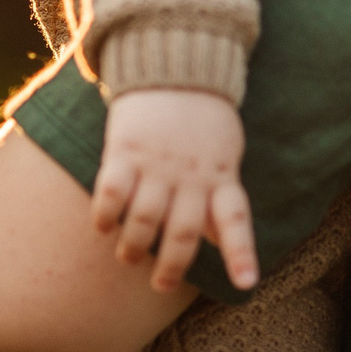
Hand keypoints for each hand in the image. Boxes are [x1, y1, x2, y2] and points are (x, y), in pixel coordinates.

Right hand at [93, 88, 260, 292]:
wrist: (176, 67)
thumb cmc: (203, 119)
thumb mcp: (225, 155)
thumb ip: (221, 195)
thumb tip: (216, 238)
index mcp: (222, 176)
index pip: (236, 220)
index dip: (242, 254)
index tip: (247, 284)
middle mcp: (191, 175)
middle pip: (183, 232)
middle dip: (171, 267)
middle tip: (160, 284)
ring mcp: (158, 163)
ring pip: (144, 219)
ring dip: (134, 246)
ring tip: (129, 256)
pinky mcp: (126, 150)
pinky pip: (112, 192)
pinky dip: (105, 216)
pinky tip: (103, 227)